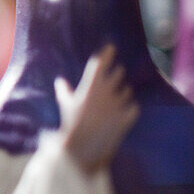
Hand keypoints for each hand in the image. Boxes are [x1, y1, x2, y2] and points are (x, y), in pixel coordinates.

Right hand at [55, 45, 139, 175]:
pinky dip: (129, 109)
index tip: (111, 47)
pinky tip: (123, 113)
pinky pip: (133, 107)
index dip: (107, 53)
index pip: (100, 63)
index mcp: (91, 86)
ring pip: (126, 90)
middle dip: (116, 74)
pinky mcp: (128, 115)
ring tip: (113, 101)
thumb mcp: (65, 105)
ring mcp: (119, 103)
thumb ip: (64, 91)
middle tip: (113, 77)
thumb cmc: (71, 124)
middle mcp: (107, 91)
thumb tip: (59, 81)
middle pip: (118, 73)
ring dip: (121, 93)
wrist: (84, 147)